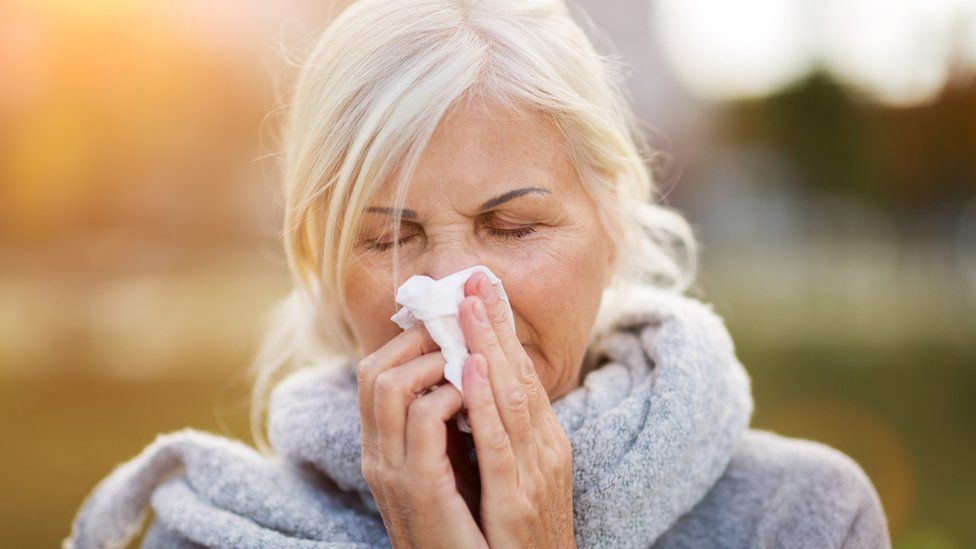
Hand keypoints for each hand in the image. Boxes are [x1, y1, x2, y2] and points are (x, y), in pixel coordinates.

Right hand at [357, 324, 487, 548]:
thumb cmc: (468, 524)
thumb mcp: (448, 467)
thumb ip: (445, 427)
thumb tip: (461, 375)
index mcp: (383, 448)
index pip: (373, 374)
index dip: (407, 339)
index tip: (447, 320)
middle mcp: (378, 455)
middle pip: (372, 371)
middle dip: (416, 338)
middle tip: (456, 325)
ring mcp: (393, 470)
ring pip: (388, 385)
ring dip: (432, 358)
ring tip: (466, 354)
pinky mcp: (420, 486)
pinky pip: (423, 419)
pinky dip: (448, 393)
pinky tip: (474, 387)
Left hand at [457, 272, 576, 547]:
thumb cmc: (521, 540)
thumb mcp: (519, 478)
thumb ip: (503, 437)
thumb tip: (476, 392)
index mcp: (544, 443)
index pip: (522, 376)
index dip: (502, 332)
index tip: (483, 290)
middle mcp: (546, 450)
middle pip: (519, 376)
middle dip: (496, 325)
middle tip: (476, 278)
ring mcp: (535, 474)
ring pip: (511, 399)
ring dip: (489, 348)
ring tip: (470, 305)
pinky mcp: (516, 502)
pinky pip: (498, 445)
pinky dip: (485, 405)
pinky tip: (471, 369)